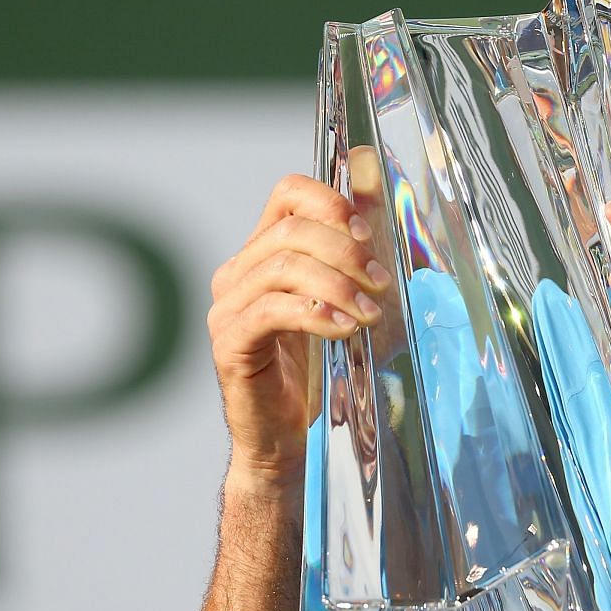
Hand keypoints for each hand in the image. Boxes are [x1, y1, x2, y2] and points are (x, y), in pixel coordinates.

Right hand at [207, 171, 390, 486]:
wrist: (290, 436)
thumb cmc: (325, 368)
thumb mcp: (353, 300)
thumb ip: (360, 246)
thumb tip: (374, 174)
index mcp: (267, 252)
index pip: (289, 194)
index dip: (331, 202)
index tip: (370, 234)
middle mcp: (239, 273)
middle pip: (292, 229)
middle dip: (347, 251)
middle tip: (382, 283)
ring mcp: (228, 307)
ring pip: (283, 267)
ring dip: (338, 286)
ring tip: (370, 315)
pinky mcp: (229, 344)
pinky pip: (270, 311)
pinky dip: (314, 314)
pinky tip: (344, 330)